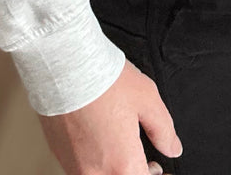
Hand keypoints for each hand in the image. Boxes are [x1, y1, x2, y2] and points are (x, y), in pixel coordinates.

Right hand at [37, 56, 183, 173]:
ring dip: (113, 169)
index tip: (159, 168)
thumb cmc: (104, 80)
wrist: (65, 66)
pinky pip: (81, 168)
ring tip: (121, 147)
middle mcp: (96, 172)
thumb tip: (172, 148)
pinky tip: (100, 141)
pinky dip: (94, 161)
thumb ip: (163, 129)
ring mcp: (74, 166)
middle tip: (146, 162)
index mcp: (122, 163)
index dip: (155, 174)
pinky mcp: (58, 155)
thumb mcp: (147, 98)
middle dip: (134, 172)